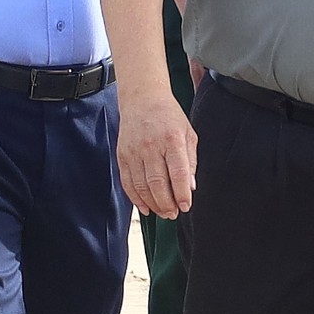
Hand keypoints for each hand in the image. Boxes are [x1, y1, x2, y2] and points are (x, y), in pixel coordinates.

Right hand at [118, 92, 199, 217]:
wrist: (142, 99)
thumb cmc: (169, 116)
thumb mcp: (188, 133)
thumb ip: (191, 160)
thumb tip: (190, 187)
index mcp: (172, 139)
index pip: (178, 173)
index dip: (182, 194)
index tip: (186, 206)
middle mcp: (151, 146)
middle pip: (158, 183)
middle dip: (167, 204)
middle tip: (174, 214)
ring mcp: (134, 151)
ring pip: (142, 186)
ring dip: (153, 204)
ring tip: (163, 213)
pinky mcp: (122, 155)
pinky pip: (128, 182)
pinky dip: (136, 198)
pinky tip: (145, 207)